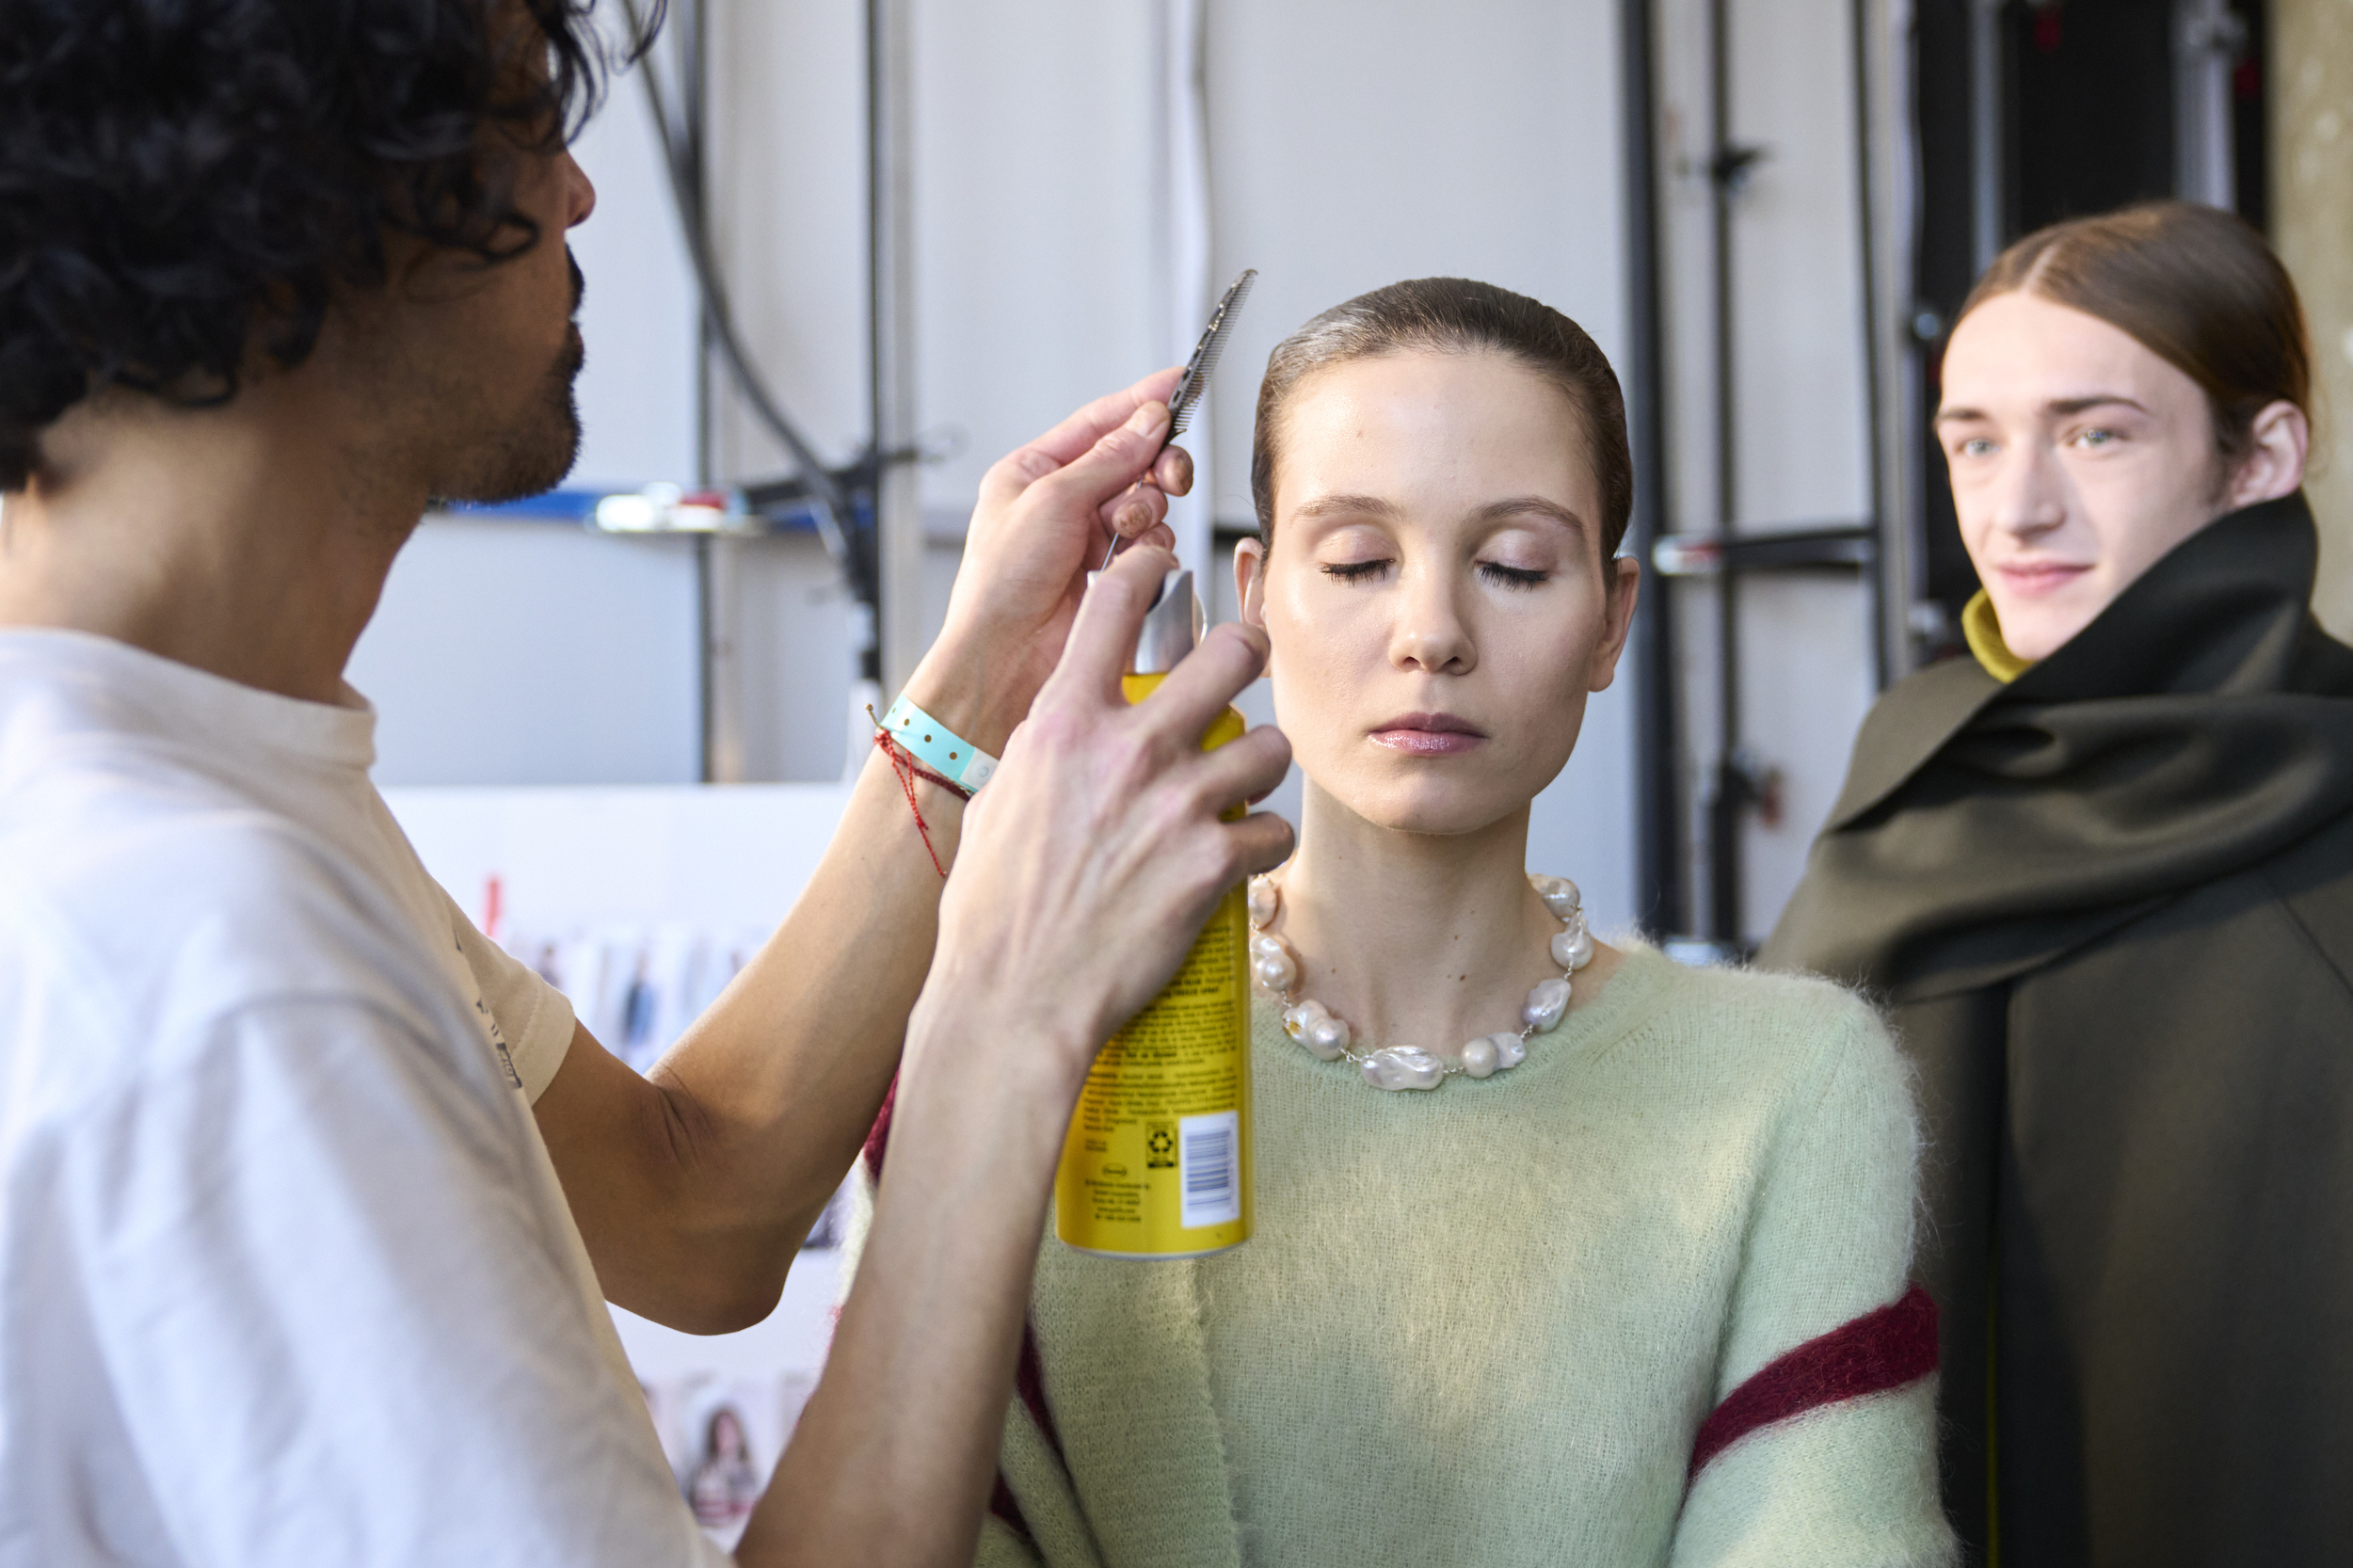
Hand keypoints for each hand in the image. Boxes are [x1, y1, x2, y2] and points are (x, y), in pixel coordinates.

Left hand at [901, 371, 1197, 754]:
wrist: (1006, 656)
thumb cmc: (1001, 583)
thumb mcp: (1051, 500)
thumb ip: (1108, 458)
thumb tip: (1149, 421)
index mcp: (1034, 473)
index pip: (1099, 423)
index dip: (1142, 402)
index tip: (1181, 383)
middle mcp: (1064, 503)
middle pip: (1133, 461)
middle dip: (1155, 464)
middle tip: (1169, 474)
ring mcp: (1091, 539)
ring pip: (1149, 504)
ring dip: (1145, 513)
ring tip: (1122, 532)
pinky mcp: (1115, 575)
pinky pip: (1155, 546)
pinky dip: (1150, 550)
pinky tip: (1129, 562)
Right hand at [908, 543, 1292, 1089]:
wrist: (1015, 996)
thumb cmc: (992, 911)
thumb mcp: (998, 802)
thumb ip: (1042, 752)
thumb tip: (1062, 731)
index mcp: (1064, 721)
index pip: (1115, 603)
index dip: (1149, 570)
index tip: (1167, 568)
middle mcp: (1127, 748)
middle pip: (1231, 654)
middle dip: (1247, 656)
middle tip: (1244, 673)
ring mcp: (1176, 803)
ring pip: (1270, 743)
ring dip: (1263, 762)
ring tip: (1244, 783)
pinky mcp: (1213, 864)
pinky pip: (1273, 830)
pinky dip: (1264, 845)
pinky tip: (1243, 859)